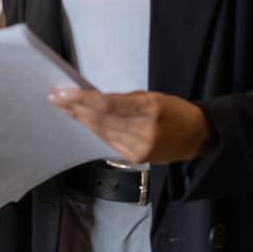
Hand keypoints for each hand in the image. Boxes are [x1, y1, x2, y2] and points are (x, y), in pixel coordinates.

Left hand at [49, 89, 208, 164]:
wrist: (197, 137)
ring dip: (81, 119)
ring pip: (101, 131)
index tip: (61, 93)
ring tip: (64, 108)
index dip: (81, 99)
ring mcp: (139, 147)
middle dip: (75, 108)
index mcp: (149, 109)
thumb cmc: (173, 110)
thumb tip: (92, 97)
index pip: (106, 104)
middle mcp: (143, 131)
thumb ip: (122, 99)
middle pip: (100, 119)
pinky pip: (108, 141)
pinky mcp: (136, 158)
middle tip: (55, 98)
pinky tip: (83, 121)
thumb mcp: (151, 96)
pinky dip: (94, 130)